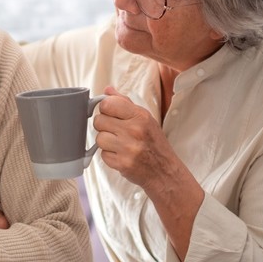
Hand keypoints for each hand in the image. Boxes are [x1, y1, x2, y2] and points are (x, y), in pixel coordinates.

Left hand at [93, 85, 203, 260]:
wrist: (164, 171)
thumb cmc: (153, 143)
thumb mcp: (145, 118)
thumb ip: (124, 103)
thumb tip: (107, 90)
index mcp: (140, 116)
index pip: (107, 104)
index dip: (105, 109)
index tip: (110, 114)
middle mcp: (134, 130)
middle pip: (99, 121)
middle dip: (104, 126)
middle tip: (116, 132)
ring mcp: (128, 148)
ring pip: (99, 138)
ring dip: (106, 142)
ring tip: (119, 144)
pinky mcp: (122, 163)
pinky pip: (102, 155)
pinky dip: (109, 156)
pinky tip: (121, 155)